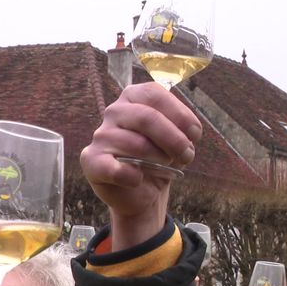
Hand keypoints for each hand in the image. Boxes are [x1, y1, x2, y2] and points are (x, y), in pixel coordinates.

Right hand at [80, 83, 201, 249]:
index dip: (180, 115)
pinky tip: (138, 179)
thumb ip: (182, 129)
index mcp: (133, 98)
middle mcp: (114, 111)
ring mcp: (101, 136)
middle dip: (174, 139)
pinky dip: (132, 177)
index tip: (195, 134)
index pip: (155, 94)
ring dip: (159, 159)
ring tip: (166, 168)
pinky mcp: (92, 161)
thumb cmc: (158, 158)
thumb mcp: (176, 139)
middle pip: (146, 117)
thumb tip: (188, 133)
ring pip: (135, 144)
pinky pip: (114, 169)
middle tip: (187, 155)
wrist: (141, 191)